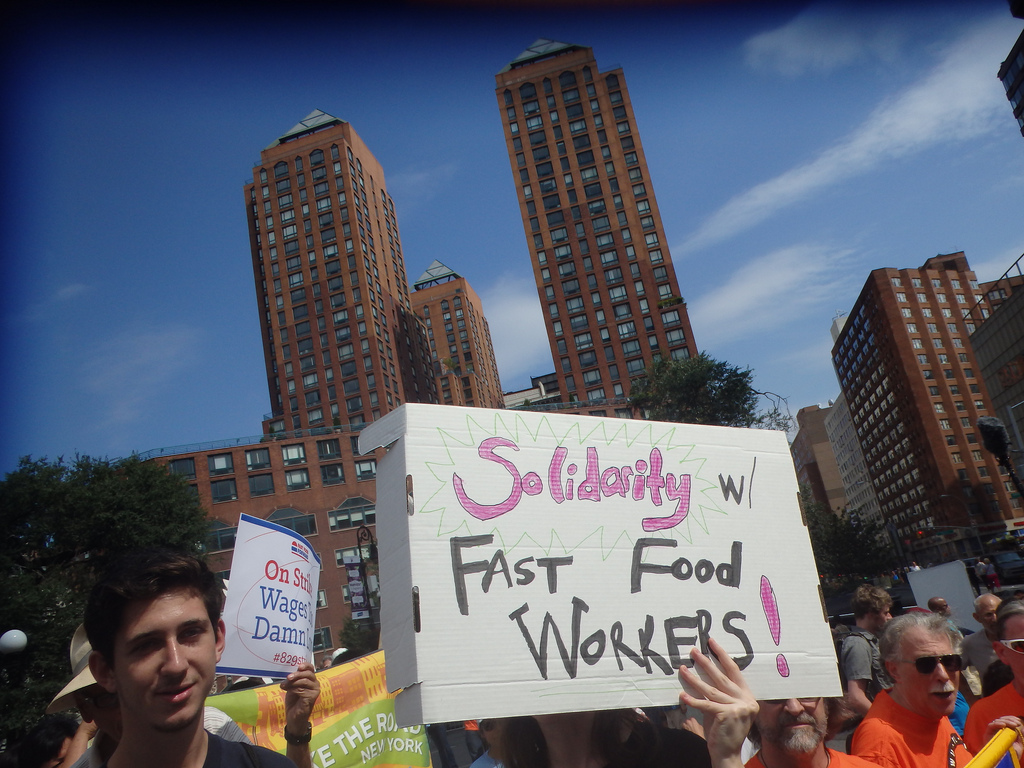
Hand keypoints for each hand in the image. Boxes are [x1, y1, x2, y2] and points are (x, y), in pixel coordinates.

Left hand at [281, 661, 320, 731]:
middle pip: (308, 674)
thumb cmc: (293, 702)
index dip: (306, 665)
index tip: (299, 666)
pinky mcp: (312, 697)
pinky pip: (302, 690)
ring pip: (305, 681)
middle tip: (288, 677)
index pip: (311, 669)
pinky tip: (289, 693)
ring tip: (285, 686)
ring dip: (293, 682)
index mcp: (310, 680)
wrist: (294, 717)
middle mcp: (315, 684)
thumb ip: (293, 680)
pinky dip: (294, 690)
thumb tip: (289, 675)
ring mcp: (315, 691)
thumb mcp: (292, 688)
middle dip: (297, 674)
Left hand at [678, 637, 757, 767]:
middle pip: (722, 677)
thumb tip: (700, 671)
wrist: (727, 753)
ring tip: (682, 670)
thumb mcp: (723, 707)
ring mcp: (739, 708)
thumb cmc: (723, 729)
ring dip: (694, 679)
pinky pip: (706, 704)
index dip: (722, 655)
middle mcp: (746, 700)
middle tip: (693, 651)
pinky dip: (693, 700)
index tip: (711, 643)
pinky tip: (682, 695)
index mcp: (748, 696)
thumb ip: (718, 692)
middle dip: (706, 662)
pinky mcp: (727, 715)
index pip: (734, 671)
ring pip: (711, 690)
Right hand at [984, 717, 1023, 758]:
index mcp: (1004, 731)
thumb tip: (1022, 728)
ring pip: (997, 721)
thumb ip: (1020, 737)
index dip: (1012, 719)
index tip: (1018, 721)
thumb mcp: (1019, 745)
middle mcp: (997, 730)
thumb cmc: (1010, 754)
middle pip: (1002, 719)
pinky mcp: (987, 733)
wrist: (1002, 761)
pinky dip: (997, 724)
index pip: (1007, 721)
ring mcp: (992, 731)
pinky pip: (991, 725)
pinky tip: (1004, 725)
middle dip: (1010, 719)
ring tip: (1014, 725)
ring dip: (1006, 721)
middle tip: (1017, 723)